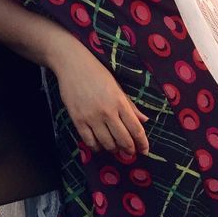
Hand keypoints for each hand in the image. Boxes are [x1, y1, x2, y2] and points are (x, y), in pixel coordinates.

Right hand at [48, 39, 149, 157]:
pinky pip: (89, 141)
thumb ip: (131, 106)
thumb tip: (145, 120)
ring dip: (113, 149)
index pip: (136, 129)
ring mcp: (91, 117)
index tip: (144, 150)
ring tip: (115, 148)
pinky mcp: (77, 119)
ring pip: (107, 143)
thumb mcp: (117, 87)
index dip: (142, 143)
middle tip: (130, 152)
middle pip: (123, 140)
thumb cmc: (97, 73)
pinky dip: (96, 147)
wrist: (72, 64)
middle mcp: (107, 112)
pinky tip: (99, 145)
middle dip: (129, 150)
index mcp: (120, 102)